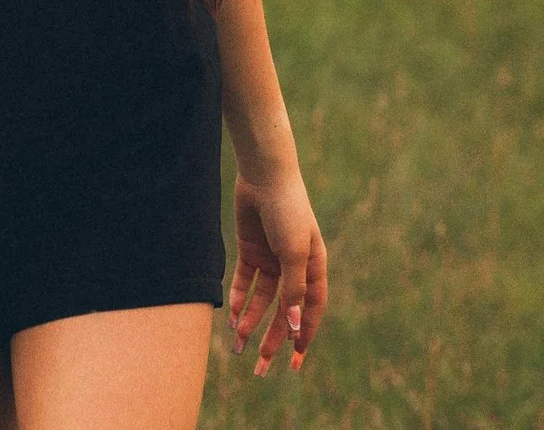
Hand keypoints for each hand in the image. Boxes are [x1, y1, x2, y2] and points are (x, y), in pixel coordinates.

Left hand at [226, 165, 327, 376]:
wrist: (264, 176)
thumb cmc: (287, 212)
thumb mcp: (293, 253)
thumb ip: (293, 290)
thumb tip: (294, 326)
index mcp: (314, 268)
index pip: (311, 310)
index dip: (304, 336)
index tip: (295, 363)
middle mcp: (294, 267)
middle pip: (283, 311)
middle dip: (273, 338)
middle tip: (261, 366)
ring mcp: (271, 259)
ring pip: (261, 300)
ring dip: (250, 321)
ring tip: (239, 346)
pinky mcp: (250, 250)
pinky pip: (244, 282)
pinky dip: (237, 299)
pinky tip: (229, 318)